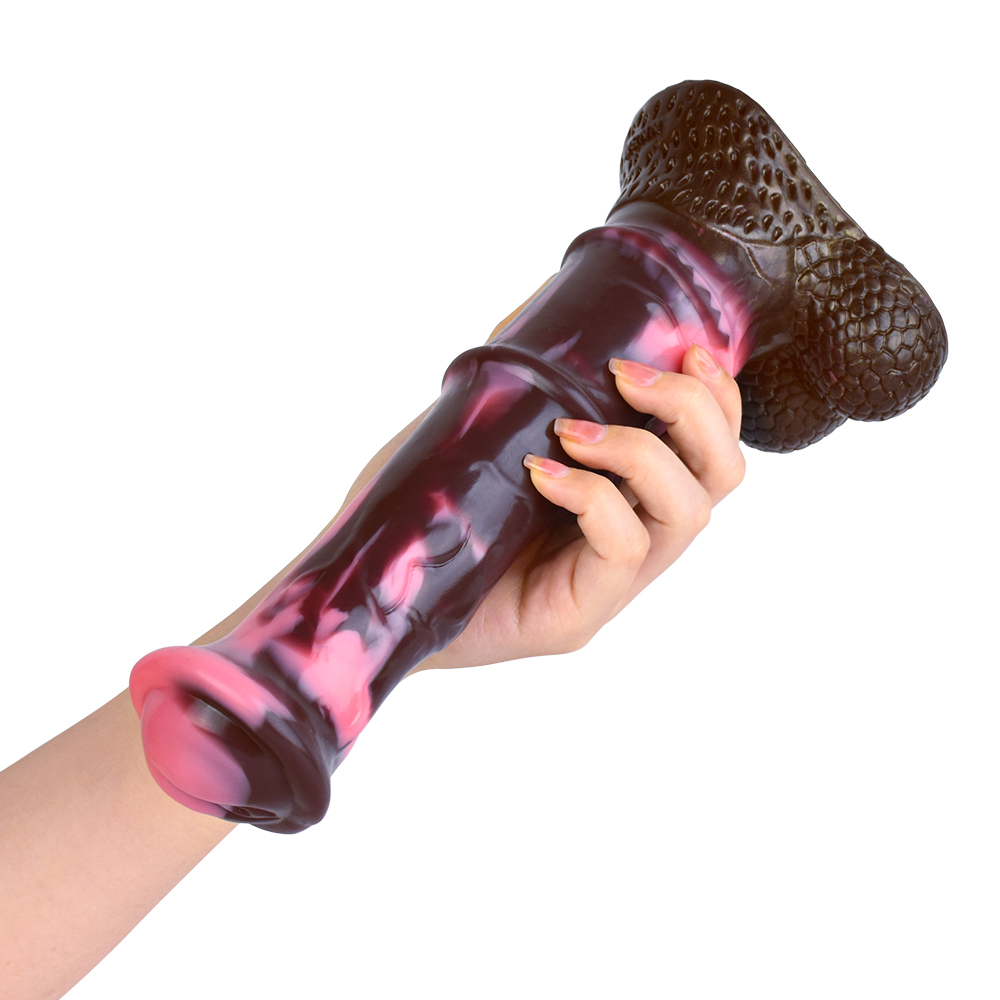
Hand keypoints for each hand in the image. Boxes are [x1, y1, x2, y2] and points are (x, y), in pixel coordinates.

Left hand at [415, 342, 744, 670]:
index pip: (711, 449)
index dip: (719, 396)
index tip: (684, 348)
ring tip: (570, 429)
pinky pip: (623, 550)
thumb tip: (552, 303)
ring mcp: (609, 583)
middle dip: (692, 409)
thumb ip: (527, 380)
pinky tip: (542, 472)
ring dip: (639, 449)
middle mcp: (633, 539)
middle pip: (721, 475)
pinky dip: (593, 495)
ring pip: (688, 513)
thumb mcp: (485, 428)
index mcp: (626, 495)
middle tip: (625, 376)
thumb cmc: (434, 509)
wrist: (385, 592)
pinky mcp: (577, 617)